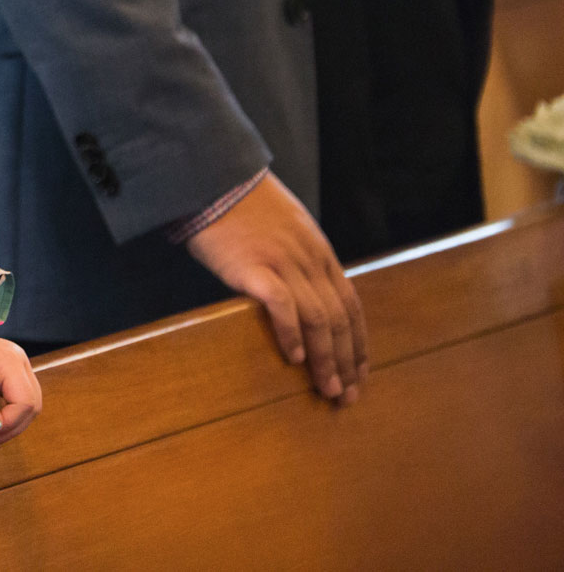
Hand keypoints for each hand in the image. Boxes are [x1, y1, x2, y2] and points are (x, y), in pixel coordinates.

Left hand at [0, 331, 41, 448]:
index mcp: (8, 360)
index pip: (25, 402)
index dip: (9, 425)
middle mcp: (18, 360)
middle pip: (31, 404)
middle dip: (12, 428)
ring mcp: (17, 364)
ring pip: (29, 403)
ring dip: (12, 424)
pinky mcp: (11, 370)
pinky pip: (20, 398)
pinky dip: (10, 415)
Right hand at [185, 171, 365, 402]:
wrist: (212, 177)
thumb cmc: (240, 202)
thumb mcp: (284, 225)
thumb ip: (297, 256)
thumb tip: (300, 290)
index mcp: (319, 252)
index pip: (350, 306)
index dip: (358, 342)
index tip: (359, 372)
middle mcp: (310, 260)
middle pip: (340, 319)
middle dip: (348, 361)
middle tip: (348, 395)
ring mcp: (284, 263)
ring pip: (319, 319)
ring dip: (326, 359)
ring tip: (328, 389)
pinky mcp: (256, 267)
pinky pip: (283, 306)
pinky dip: (292, 334)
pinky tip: (294, 358)